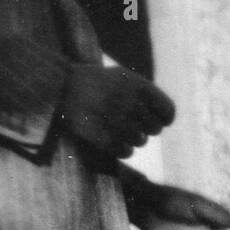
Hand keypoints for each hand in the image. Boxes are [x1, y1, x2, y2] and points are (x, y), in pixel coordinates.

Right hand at [59, 63, 174, 157]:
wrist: (61, 89)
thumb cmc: (97, 83)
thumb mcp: (123, 77)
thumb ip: (147, 94)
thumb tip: (167, 118)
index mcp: (139, 86)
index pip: (168, 112)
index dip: (164, 118)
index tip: (156, 119)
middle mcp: (130, 102)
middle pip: (155, 129)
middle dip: (146, 128)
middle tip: (131, 123)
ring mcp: (117, 121)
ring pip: (141, 142)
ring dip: (132, 138)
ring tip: (117, 128)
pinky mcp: (104, 138)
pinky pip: (126, 152)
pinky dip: (121, 149)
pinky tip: (111, 139)